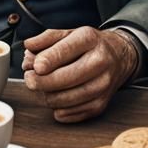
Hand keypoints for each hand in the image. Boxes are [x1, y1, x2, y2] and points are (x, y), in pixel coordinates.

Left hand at [22, 27, 137, 122]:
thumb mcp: (69, 33)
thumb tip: (29, 47)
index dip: (45, 61)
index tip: (34, 66)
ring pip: (61, 100)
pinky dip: (56, 107)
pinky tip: (58, 95)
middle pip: (62, 79)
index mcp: (90, 40)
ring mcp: (101, 86)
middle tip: (30, 78)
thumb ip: (46, 39)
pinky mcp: (99, 105)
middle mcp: (99, 62)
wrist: (119, 57)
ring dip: (45, 95)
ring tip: (44, 86)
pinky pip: (66, 114)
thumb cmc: (89, 46)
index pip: (65, 52)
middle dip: (38, 81)